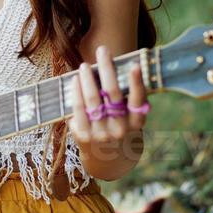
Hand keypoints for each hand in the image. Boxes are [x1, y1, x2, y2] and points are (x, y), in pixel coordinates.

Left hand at [68, 45, 147, 179]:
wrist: (110, 162)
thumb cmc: (122, 131)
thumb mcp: (132, 120)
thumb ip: (128, 100)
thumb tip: (117, 67)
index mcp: (136, 123)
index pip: (137, 101)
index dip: (136, 83)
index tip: (135, 65)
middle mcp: (120, 129)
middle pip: (112, 94)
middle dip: (106, 69)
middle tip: (102, 50)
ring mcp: (100, 134)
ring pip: (92, 100)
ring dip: (87, 79)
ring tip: (84, 65)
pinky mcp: (83, 136)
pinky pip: (78, 110)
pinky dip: (76, 92)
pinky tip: (75, 80)